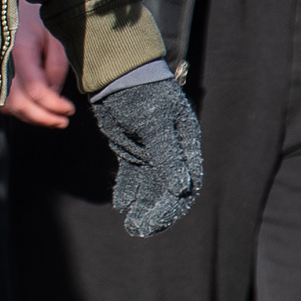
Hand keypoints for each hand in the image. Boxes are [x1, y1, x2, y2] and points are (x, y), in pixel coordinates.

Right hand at [4, 0, 76, 128]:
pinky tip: (35, 109)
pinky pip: (1, 102)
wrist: (4, 5)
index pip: (37, 90)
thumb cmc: (33, 20)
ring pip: (9, 106)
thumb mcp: (54, 37)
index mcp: (20, 50)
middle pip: (20, 103)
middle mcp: (0, 62)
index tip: (69, 110)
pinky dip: (19, 111)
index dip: (55, 106)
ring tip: (52, 118)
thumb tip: (53, 94)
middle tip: (63, 121)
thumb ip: (57, 67)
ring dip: (32, 117)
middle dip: (44, 118)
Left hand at [95, 75, 203, 237]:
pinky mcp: (131, 148)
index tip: (155, 223)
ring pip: (149, 185)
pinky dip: (128, 190)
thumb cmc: (140, 92)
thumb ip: (167, 155)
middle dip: (155, 210)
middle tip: (139, 228)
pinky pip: (132, 175)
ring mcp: (151, 150)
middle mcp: (171, 150)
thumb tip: (182, 188)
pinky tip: (121, 204)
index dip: (171, 206)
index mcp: (185, 143)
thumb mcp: (154, 123)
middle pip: (167, 188)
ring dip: (141, 204)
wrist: (114, 72)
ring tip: (131, 223)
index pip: (185, 182)